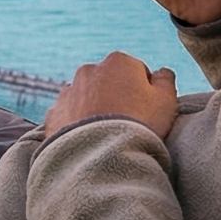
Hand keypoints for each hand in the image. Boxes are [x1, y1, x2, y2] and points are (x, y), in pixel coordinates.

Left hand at [45, 52, 178, 137]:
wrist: (100, 158)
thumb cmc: (139, 127)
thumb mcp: (166, 101)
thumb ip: (166, 80)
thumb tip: (162, 73)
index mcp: (119, 61)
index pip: (138, 73)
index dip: (146, 95)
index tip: (147, 114)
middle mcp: (89, 70)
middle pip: (109, 83)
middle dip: (117, 99)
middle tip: (127, 126)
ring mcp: (68, 92)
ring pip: (87, 98)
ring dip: (95, 110)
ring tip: (106, 136)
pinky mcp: (53, 115)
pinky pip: (68, 117)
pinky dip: (76, 125)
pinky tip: (88, 141)